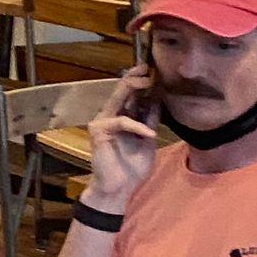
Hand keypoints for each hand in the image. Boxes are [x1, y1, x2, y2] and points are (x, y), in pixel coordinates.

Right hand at [84, 66, 160, 211]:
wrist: (119, 189)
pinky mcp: (98, 131)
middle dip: (135, 77)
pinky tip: (150, 134)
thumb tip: (158, 101)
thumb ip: (149, 122)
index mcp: (121, 116)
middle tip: (148, 67)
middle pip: (122, 90)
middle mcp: (109, 115)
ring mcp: (102, 121)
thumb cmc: (131, 168)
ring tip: (150, 83)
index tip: (154, 70)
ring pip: (118, 98)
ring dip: (134, 88)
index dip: (140, 80)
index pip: (129, 94)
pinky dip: (137, 126)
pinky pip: (121, 121)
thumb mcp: (147, 141)